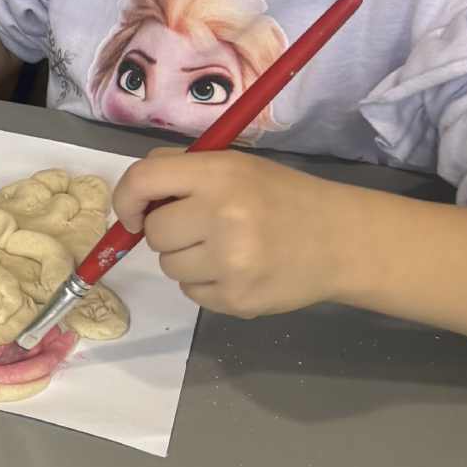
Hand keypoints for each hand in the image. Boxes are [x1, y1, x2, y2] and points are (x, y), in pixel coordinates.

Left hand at [112, 148, 362, 317]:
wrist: (339, 240)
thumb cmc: (281, 197)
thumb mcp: (236, 166)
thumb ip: (183, 171)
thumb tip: (135, 196)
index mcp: (219, 174)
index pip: (143, 180)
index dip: (126, 198)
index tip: (133, 213)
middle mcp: (221, 215)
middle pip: (155, 233)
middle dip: (168, 232)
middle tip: (201, 228)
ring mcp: (229, 263)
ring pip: (169, 267)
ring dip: (186, 259)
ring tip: (225, 249)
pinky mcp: (236, 300)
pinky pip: (190, 293)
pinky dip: (205, 283)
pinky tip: (237, 270)